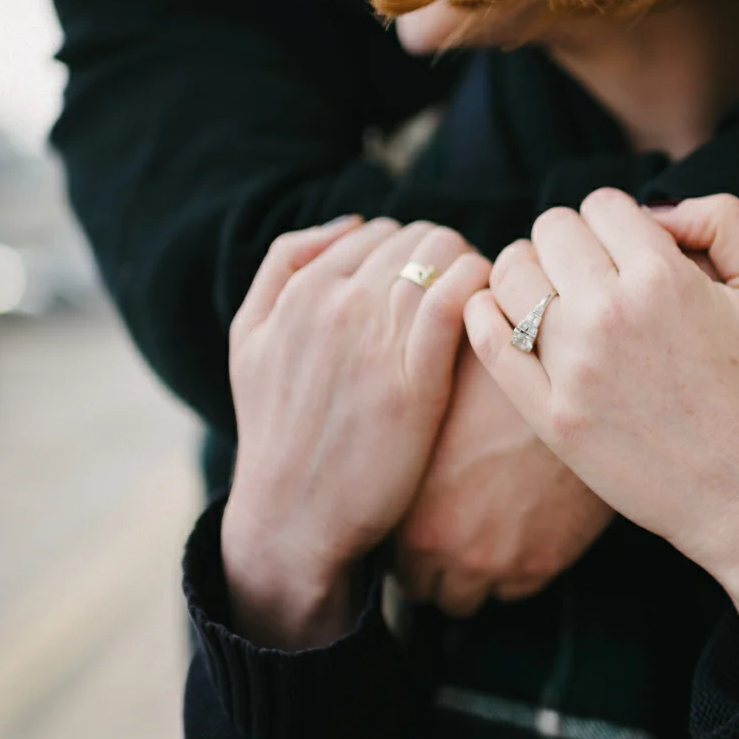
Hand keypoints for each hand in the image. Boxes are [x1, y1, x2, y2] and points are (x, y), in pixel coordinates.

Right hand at [221, 217, 489, 648]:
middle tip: (462, 297)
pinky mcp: (416, 381)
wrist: (293, 516)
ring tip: (480, 310)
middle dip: (446, 259)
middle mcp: (337, 304)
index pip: (381, 230)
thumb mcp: (250, 337)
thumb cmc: (278, 429)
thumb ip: (286, 265)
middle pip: (420, 238)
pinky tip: (489, 318)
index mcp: (302, 290)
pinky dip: (481, 293)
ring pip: (445, 258)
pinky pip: (459, 302)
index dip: (414, 252)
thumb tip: (349, 222)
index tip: (430, 284)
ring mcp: (376, 340)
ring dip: (472, 272)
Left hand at [395, 344, 615, 616]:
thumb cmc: (496, 390)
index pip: (392, 565)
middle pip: (427, 591)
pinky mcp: (545, 563)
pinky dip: (512, 569)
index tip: (415, 523)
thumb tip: (392, 478)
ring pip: (470, 599)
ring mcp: (502, 565)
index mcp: (417, 523)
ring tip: (480, 532)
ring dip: (470, 573)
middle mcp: (455, 554)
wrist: (568, 394)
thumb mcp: (434, 422)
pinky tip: (515, 531)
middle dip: (432, 566)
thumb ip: (412, 468)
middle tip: (446, 530)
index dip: (403, 542)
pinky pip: (515, 591)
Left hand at [466, 190, 738, 668]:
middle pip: (550, 229)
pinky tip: (512, 319)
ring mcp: (573, 367)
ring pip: (511, 273)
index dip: (616, 221)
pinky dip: (488, 314)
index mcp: (663, 277)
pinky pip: (488, 337)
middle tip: (591, 273)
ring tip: (555, 296)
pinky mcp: (549, 415)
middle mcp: (609, 314)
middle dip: (572, 241)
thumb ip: (725, 222)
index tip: (628, 250)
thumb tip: (658, 208)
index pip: (601, 204)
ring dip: (530, 273)